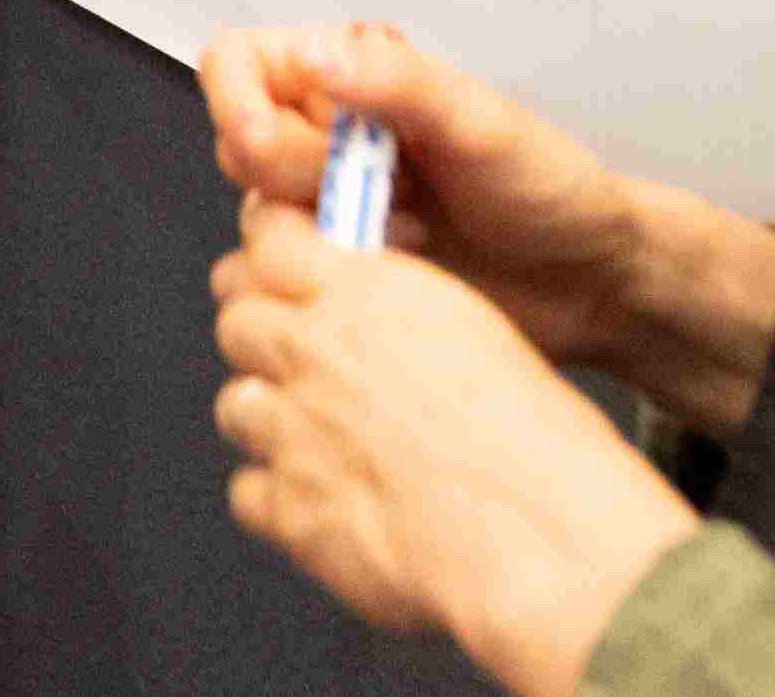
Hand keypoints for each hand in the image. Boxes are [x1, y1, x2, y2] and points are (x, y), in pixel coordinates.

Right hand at [199, 22, 658, 376]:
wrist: (588, 280)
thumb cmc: (549, 186)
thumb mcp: (481, 122)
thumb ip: (399, 82)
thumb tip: (315, 55)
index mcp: (350, 76)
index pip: (237, 63)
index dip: (234, 100)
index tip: (267, 142)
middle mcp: (327, 134)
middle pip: (239, 147)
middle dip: (296, 178)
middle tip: (385, 194)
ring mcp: (328, 206)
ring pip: (257, 217)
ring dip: (322, 234)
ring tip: (409, 235)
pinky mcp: (338, 269)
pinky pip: (285, 277)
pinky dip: (332, 280)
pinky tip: (402, 274)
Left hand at [211, 199, 695, 696]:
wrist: (539, 538)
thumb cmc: (534, 440)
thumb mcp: (470, 326)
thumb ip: (392, 306)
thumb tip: (363, 304)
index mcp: (366, 294)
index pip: (267, 236)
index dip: (271, 254)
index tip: (283, 269)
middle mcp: (315, 353)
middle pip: (238, 320)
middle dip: (266, 340)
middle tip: (309, 365)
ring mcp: (293, 433)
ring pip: (235, 405)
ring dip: (270, 420)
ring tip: (327, 442)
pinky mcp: (290, 511)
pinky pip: (248, 492)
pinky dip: (278, 499)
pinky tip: (330, 504)